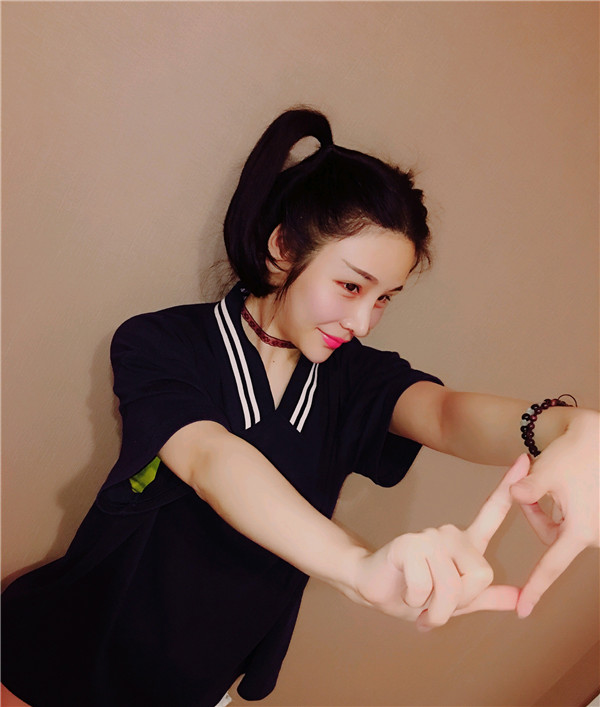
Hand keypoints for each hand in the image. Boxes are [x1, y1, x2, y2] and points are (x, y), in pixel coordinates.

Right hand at [352, 454, 529, 628]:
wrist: (373, 589)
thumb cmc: (412, 591)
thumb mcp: (454, 602)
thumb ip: (486, 597)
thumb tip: (520, 598)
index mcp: (464, 544)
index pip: (492, 512)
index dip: (509, 489)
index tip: (525, 459)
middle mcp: (449, 533)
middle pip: (479, 575)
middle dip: (457, 602)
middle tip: (433, 604)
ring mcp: (429, 536)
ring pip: (452, 586)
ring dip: (434, 607)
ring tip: (417, 598)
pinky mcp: (409, 544)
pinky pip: (426, 586)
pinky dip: (415, 599)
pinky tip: (404, 589)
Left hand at [509, 410, 599, 617]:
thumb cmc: (576, 454)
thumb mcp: (545, 471)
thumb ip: (526, 490)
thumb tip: (512, 497)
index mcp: (581, 530)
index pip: (551, 566)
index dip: (535, 589)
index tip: (523, 611)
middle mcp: (594, 533)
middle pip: (550, 536)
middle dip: (535, 513)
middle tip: (527, 484)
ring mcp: (599, 525)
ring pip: (560, 526)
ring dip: (548, 506)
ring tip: (550, 476)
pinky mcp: (599, 516)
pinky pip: (572, 518)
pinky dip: (561, 503)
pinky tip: (563, 480)